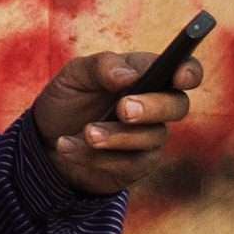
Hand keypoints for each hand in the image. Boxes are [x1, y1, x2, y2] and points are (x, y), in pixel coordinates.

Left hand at [20, 48, 190, 200]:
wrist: (45, 141)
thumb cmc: (68, 100)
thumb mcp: (76, 75)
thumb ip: (102, 66)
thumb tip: (128, 76)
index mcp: (147, 75)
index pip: (183, 70)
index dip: (189, 72)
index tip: (180, 76)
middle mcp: (155, 106)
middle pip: (177, 106)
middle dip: (152, 107)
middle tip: (123, 108)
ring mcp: (148, 138)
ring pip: (151, 138)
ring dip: (116, 135)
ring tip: (87, 132)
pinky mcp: (135, 167)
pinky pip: (126, 164)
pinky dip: (93, 156)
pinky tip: (67, 146)